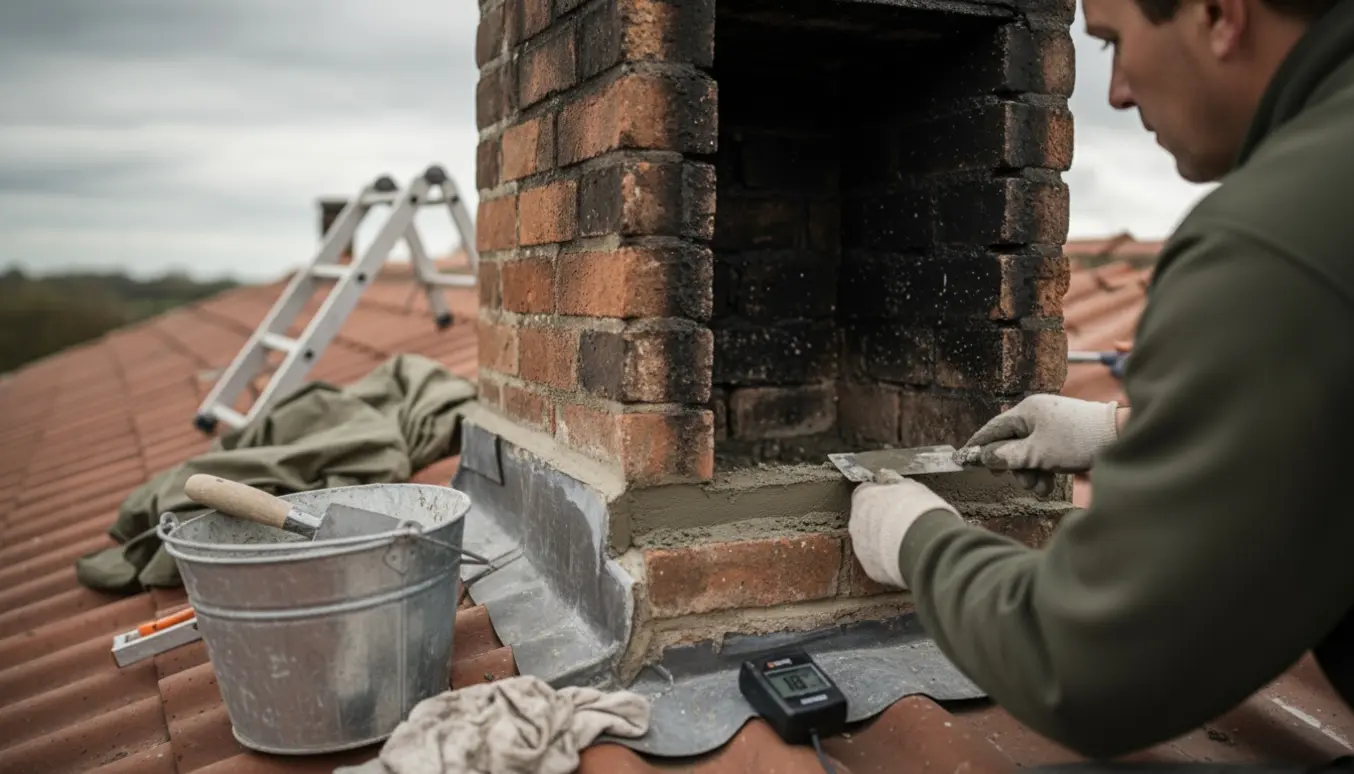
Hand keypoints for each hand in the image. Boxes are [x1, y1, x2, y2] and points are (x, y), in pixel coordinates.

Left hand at [848, 470, 959, 588]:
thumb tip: (886, 477)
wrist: (924, 545)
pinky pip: (878, 563)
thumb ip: (894, 482)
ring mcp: (860, 549)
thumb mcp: (910, 487)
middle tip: (902, 523)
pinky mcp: (871, 569)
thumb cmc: (918, 511)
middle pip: (864, 519)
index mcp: (862, 499)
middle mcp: (855, 523)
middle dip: (880, 521)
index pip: (864, 493)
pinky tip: (905, 558)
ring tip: (906, 543)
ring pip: (869, 543)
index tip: (894, 500)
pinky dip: (888, 561)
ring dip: (883, 542)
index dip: (880, 497)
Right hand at [958, 395, 1119, 495]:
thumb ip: (1006, 457)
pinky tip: (1050, 483)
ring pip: (1029, 452)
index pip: (993, 428)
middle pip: (1012, 444)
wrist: (1120, 438)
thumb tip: (984, 457)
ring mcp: (1052, 425)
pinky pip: (1045, 453)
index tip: (963, 458)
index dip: (978, 445)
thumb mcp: (1036, 453)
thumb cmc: (1076, 441)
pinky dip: (1044, 469)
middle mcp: (1037, 415)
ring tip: (1042, 487)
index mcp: (1027, 411)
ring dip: (1032, 472)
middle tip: (1023, 481)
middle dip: (1016, 467)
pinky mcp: (1065, 436)